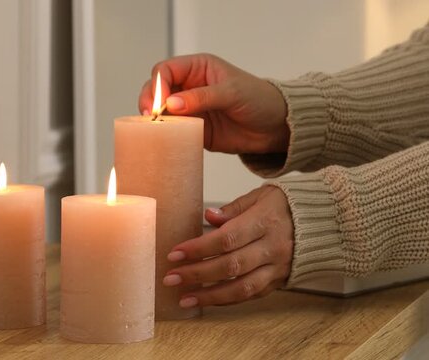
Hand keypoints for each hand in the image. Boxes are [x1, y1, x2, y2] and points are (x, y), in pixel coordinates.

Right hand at [139, 54, 288, 153]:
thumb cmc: (260, 100)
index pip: (165, 70)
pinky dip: (164, 135)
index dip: (158, 85)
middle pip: (155, 90)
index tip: (159, 102)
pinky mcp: (191, 129)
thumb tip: (172, 103)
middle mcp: (189, 86)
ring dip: (154, 120)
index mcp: (198, 68)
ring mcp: (189, 109)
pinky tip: (164, 139)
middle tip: (151, 117)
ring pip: (159, 112)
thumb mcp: (232, 93)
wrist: (275, 128)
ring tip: (155, 129)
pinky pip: (170, 131)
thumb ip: (201, 97)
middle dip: (149, 102)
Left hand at [163, 186, 293, 306]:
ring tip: (184, 298)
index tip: (174, 253)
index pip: (227, 239)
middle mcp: (273, 247)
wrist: (326, 221)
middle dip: (197, 274)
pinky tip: (207, 300)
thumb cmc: (286, 205)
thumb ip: (233, 209)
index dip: (198, 248)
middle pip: (230, 266)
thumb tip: (208, 217)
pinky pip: (251, 295)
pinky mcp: (279, 281)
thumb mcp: (260, 196)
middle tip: (170, 277)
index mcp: (265, 221)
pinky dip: (227, 300)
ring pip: (241, 288)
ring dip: (209, 296)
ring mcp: (277, 267)